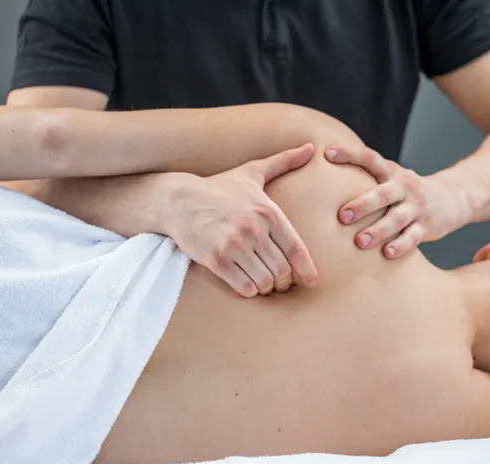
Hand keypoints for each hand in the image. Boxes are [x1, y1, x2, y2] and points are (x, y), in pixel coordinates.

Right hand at [166, 144, 318, 296]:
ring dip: (266, 287)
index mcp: (268, 212)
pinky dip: (249, 290)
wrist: (179, 200)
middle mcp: (254, 229)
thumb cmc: (218, 189)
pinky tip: (247, 284)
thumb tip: (311, 148)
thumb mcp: (252, 173)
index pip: (296, 249)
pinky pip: (244, 287)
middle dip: (283, 282)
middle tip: (280, 283)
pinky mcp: (216, 260)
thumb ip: (283, 161)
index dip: (305, 270)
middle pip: (282, 270)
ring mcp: (234, 245)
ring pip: (264, 281)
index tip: (309, 281)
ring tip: (263, 284)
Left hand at [326, 146, 466, 257]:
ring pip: (397, 218)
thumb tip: (321, 176)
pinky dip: (401, 245)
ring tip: (360, 242)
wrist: (453, 198)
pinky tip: (388, 253)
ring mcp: (416, 206)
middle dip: (362, 204)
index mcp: (391, 172)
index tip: (328, 153)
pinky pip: (413, 237)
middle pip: (383, 193)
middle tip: (342, 215)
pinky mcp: (427, 225)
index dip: (350, 154)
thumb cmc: (406, 191)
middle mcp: (404, 187)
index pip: (370, 158)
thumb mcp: (390, 178)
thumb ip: (365, 178)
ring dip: (378, 230)